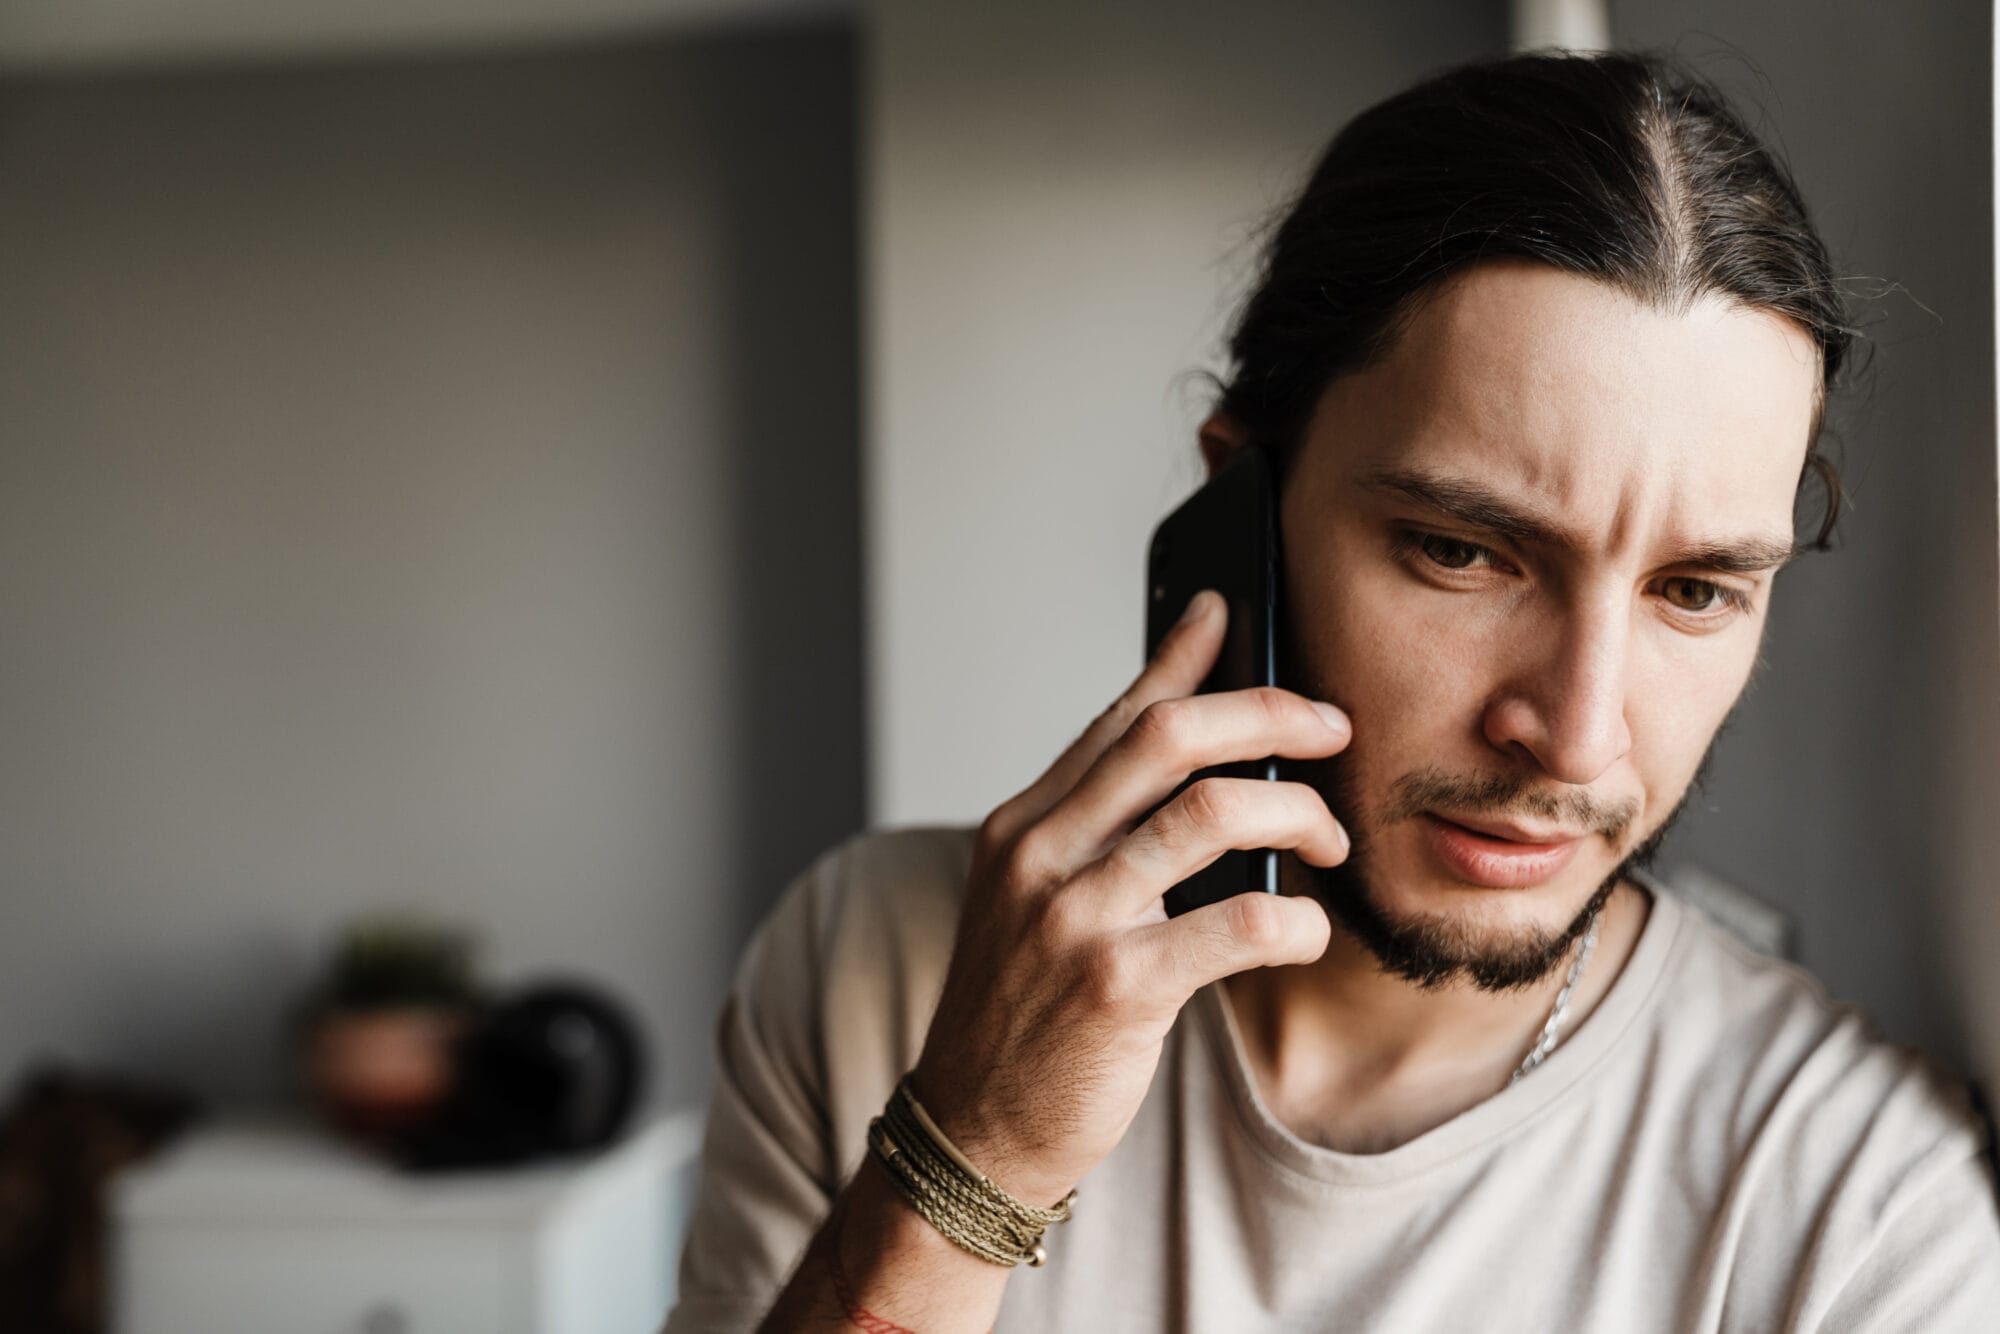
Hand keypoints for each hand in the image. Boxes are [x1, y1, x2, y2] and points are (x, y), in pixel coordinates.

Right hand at [907, 589, 1351, 1206]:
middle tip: (1331, 728)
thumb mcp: (1034, 902)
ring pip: (1215, 813)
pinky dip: (1297, 923)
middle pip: (1171, 737)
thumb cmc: (1021, 1014)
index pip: (1118, 718)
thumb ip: (1097, 830)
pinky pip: (1241, 926)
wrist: (972, 1127)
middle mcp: (1042, 855)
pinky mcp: (1117, 984)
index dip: (1185, 659)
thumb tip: (1180, 768)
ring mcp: (1075, 916)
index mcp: (1024, 826)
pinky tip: (1309, 932)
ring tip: (1331, 838)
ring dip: (1299, 813)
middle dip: (1270, 715)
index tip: (1232, 615)